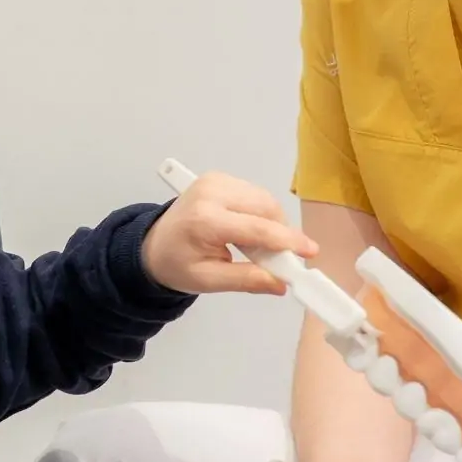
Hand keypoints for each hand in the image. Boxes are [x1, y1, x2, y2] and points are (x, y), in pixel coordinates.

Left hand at [140, 171, 315, 294]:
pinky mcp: (220, 177)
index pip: (258, 228)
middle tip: (279, 260)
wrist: (152, 244)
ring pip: (264, 199)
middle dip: (281, 234)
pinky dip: (261, 214)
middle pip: (266, 209)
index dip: (288, 241)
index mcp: (205, 220)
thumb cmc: (177, 265)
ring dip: (273, 223)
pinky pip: (255, 195)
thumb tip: (281, 283)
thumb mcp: (208, 281)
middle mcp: (212, 192)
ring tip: (257, 248)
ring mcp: (216, 180)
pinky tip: (249, 231)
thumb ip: (246, 280)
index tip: (310, 252)